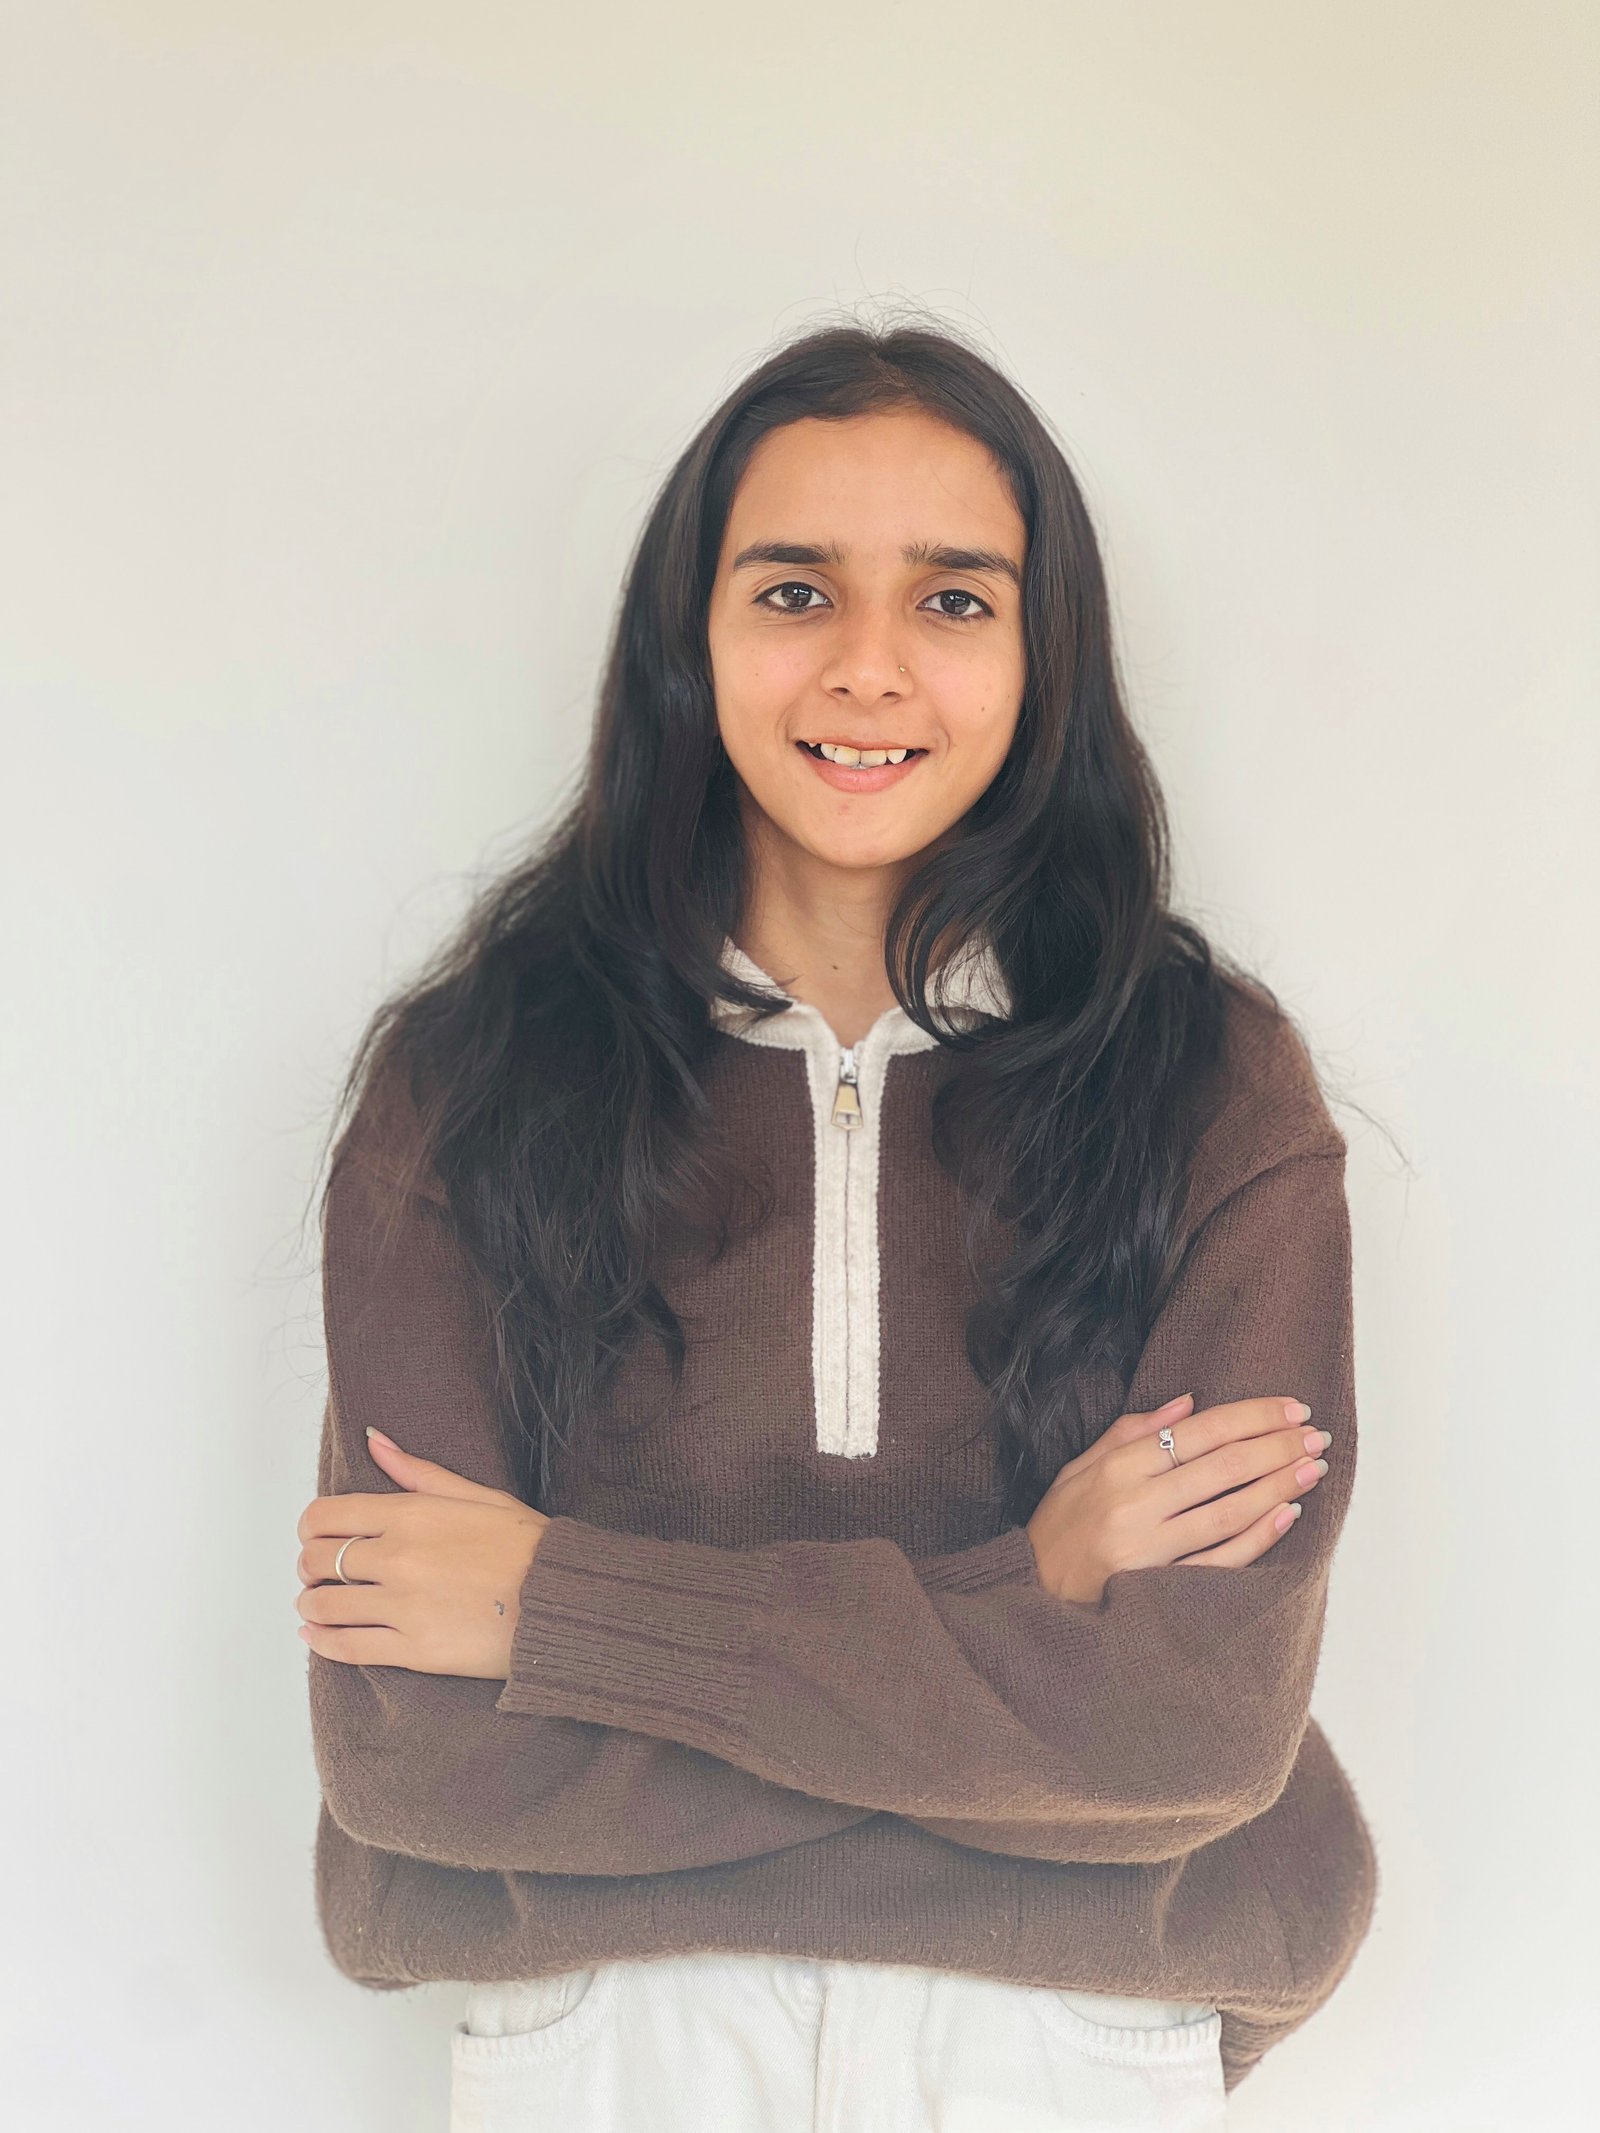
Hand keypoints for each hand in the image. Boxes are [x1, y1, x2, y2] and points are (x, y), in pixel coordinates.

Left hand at [295, 1431, 549, 1677]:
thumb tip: (375, 1440)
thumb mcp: (478, 1496)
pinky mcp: (412, 1649)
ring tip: (315, 1606)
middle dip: (309, 1567)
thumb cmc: (527, 1547)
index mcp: (412, 1514)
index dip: (310, 1527)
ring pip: (324, 1606)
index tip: (314, 1536)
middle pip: (318, 1561)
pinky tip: (316, 1637)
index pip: (327, 1516)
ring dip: (310, 1606)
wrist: (562, 1602)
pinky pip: (346, 1647)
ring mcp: (402, 1605)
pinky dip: (320, 1643)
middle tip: (316, 1573)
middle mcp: (398, 1557)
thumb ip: (417, 1472)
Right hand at [1024, 1393, 1332, 1605]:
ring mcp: (1149, 1549)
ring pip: (1229, 1510)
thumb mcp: (1079, 1467)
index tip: (1292, 1408)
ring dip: (1278, 1486)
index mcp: (1117, 1468)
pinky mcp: (1160, 1588)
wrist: (1029, 1591)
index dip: (1252, 1416)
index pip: (1199, 1432)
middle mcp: (1135, 1504)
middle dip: (1277, 1446)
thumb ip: (1131, 1431)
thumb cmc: (1058, 1526)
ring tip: (1313, 1468)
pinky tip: (1286, 1515)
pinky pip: (1220, 1560)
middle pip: (1223, 1467)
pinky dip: (1258, 1537)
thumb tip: (1189, 1402)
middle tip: (1316, 1435)